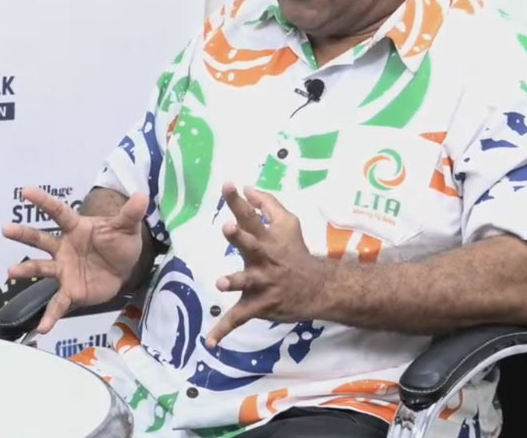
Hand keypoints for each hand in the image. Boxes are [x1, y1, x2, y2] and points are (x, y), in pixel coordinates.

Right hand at [2, 186, 148, 333]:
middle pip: (41, 239)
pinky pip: (58, 304)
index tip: (26, 191)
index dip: (43, 201)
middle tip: (6, 229)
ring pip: (41, 268)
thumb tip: (142, 195)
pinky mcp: (70, 291)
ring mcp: (64, 270)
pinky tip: (41, 328)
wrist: (125, 269)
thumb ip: (131, 213)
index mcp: (77, 228)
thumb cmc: (119, 243)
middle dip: (24, 234)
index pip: (59, 212)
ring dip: (25, 270)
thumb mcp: (127, 227)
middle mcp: (64, 248)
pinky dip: (50, 316)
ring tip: (10, 271)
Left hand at [205, 183, 327, 347]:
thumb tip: (247, 187)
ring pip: (246, 282)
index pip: (251, 215)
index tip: (229, 184)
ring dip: (234, 281)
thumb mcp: (288, 223)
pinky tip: (209, 342)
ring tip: (222, 284)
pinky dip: (224, 330)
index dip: (239, 200)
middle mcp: (264, 258)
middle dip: (239, 236)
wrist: (317, 287)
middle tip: (228, 226)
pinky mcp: (259, 305)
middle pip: (250, 244)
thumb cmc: (295, 251)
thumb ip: (267, 204)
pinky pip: (239, 319)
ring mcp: (262, 283)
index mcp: (267, 238)